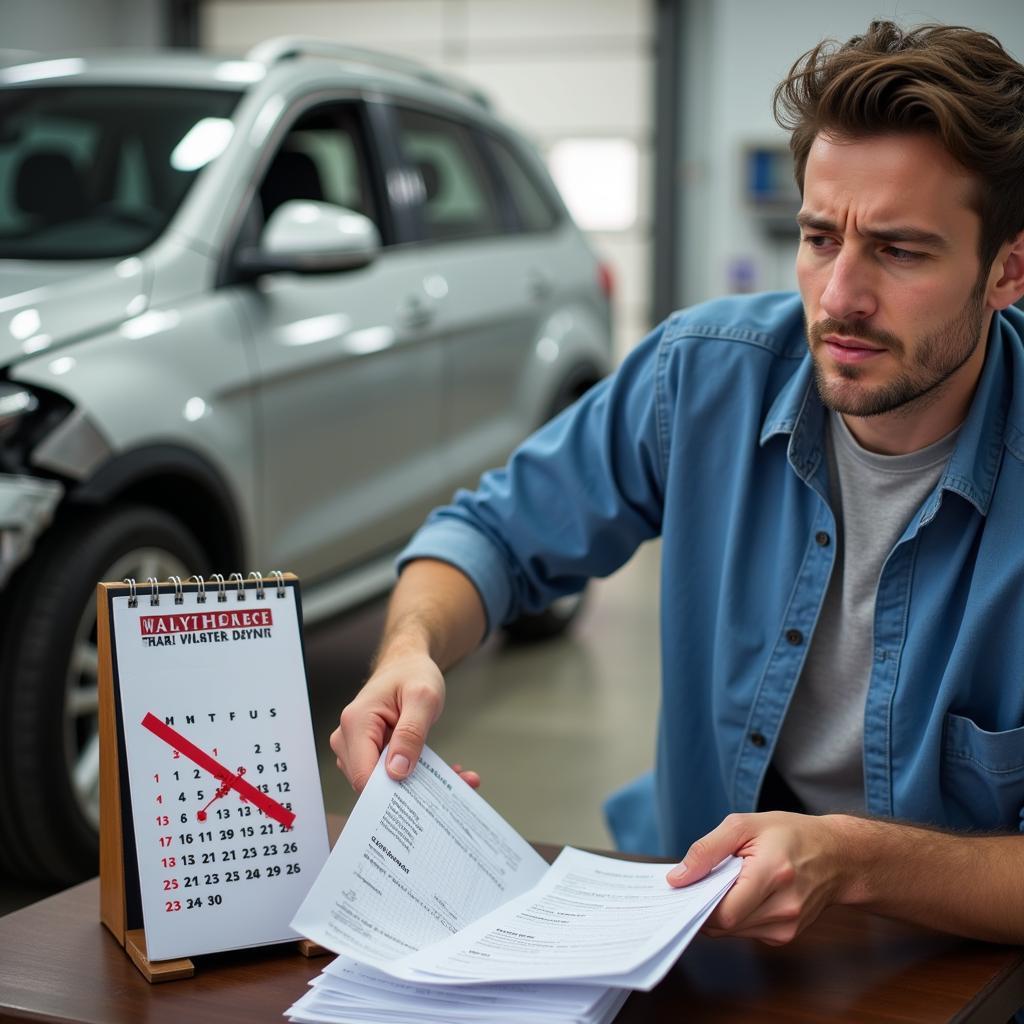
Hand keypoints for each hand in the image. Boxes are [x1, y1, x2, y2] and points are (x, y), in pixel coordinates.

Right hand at [330, 651, 478, 791]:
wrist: (407, 664)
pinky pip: (390, 776)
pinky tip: (446, 770)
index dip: (393, 791)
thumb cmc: (412, 674)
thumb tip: (397, 771)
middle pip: (374, 784)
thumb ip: (411, 734)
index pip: (364, 775)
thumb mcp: (422, 698)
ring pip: (384, 784)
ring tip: (458, 775)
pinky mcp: (368, 753)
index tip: (429, 793)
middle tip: (459, 782)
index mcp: (356, 723)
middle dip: (414, 789)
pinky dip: (418, 776)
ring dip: (420, 784)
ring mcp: (356, 748)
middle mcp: (348, 738)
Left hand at [666, 812, 846, 944]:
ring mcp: (788, 926)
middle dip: (705, 906)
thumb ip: (706, 850)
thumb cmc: (790, 834)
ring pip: (733, 931)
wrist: (838, 856)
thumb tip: (677, 878)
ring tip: (725, 884)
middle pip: (726, 925)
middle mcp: (784, 907)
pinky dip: (736, 916)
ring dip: (720, 912)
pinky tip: (742, 894)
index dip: (699, 903)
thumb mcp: (744, 825)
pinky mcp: (786, 935)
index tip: (683, 888)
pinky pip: (746, 932)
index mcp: (773, 874)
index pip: (725, 912)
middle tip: (698, 883)